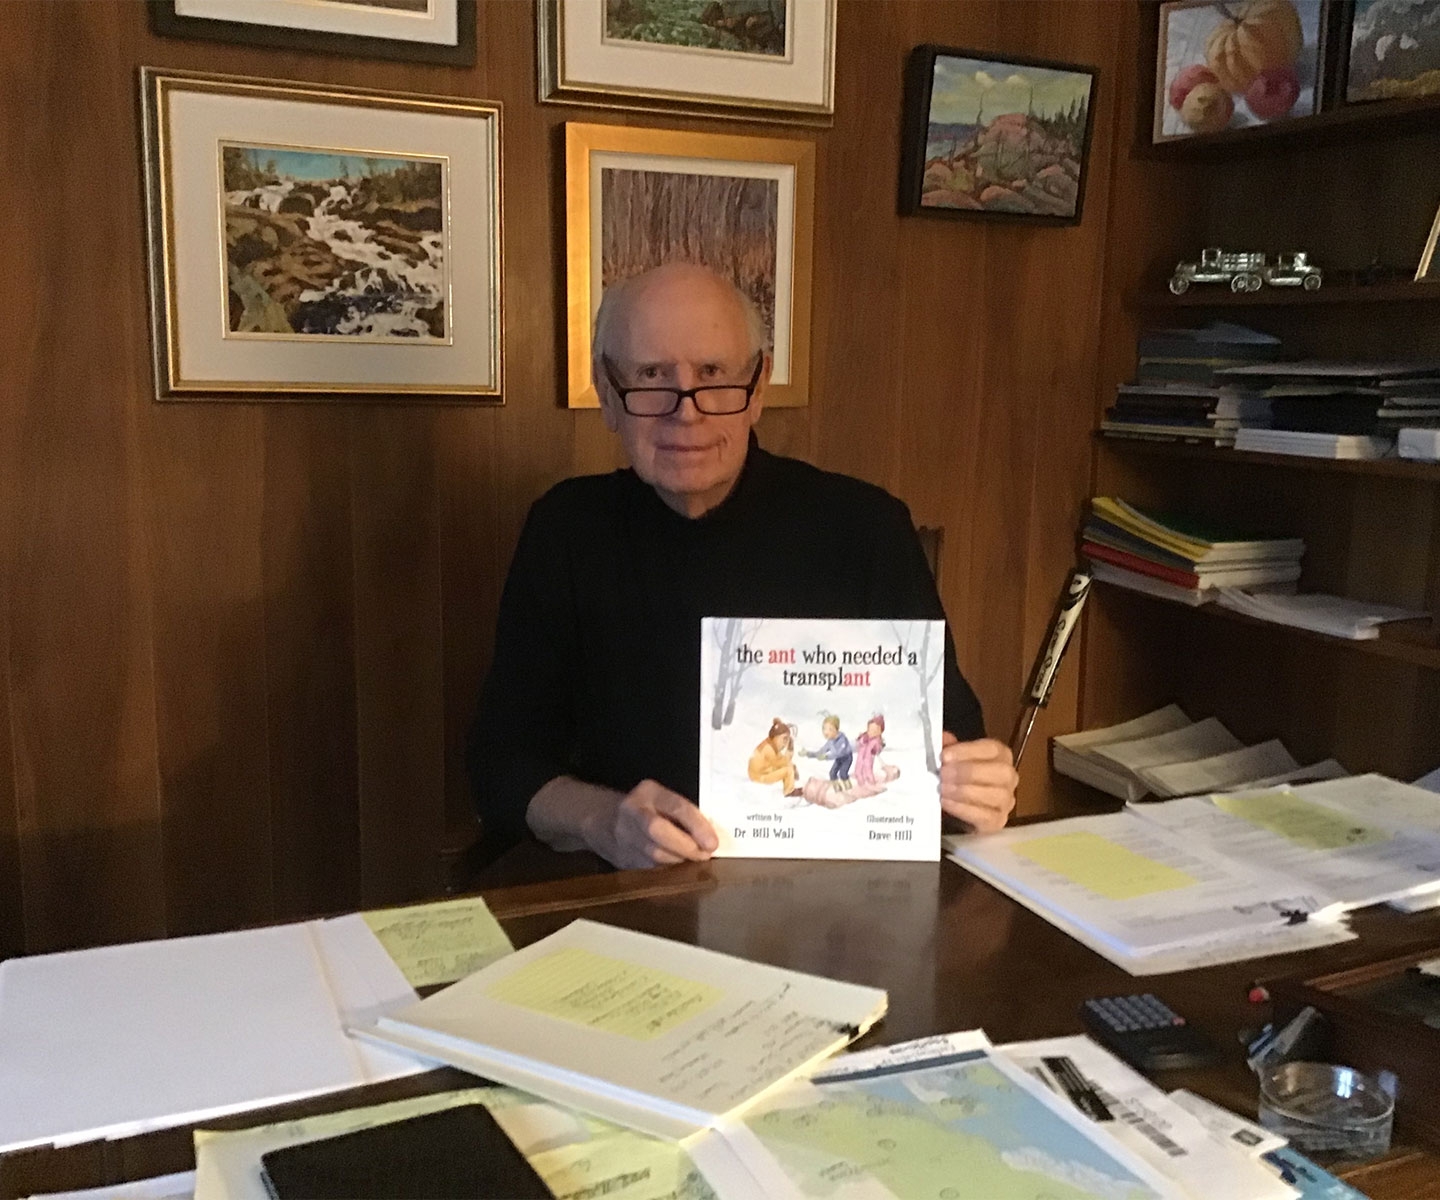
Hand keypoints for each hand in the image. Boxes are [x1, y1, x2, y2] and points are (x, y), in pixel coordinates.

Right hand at [593, 779, 717, 868]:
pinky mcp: (622, 859)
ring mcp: (624, 837)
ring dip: (679, 862)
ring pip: (653, 855)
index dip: (697, 826)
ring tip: (694, 863)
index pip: (676, 807)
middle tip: (704, 855)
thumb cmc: (648, 809)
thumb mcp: (662, 800)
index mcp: (649, 793)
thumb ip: (683, 814)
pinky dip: (668, 873)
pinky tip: (678, 872)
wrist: (604, 820)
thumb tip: (710, 838)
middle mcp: (633, 812)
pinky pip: (648, 870)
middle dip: (685, 847)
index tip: (712, 843)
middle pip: (658, 831)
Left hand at [939, 734, 1017, 832]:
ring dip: (965, 791)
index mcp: (1000, 755)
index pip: (991, 749)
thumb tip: (942, 739)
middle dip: (969, 772)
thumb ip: (947, 746)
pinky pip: (985, 817)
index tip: (944, 755)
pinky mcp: (997, 822)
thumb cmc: (957, 777)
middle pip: (999, 772)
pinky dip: (964, 809)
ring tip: (943, 789)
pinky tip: (947, 803)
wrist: (956, 808)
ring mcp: (1006, 801)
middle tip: (943, 773)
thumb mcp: (951, 758)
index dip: (967, 751)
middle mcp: (1009, 777)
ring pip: (996, 795)